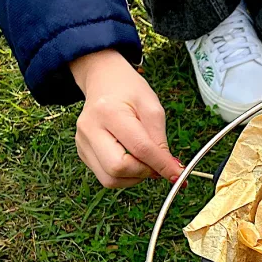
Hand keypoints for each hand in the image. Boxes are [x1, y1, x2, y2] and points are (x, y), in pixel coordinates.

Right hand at [70, 49, 183, 187]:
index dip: (161, 165)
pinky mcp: (82, 153)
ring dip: (134, 177)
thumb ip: (160, 140)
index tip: (178, 176)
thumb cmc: (130, 92)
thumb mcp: (152, 108)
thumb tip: (170, 170)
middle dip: (144, 172)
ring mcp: (82, 143)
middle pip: (118, 168)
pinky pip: (106, 177)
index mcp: (109, 112)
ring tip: (145, 161)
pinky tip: (132, 160)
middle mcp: (90, 129)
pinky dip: (124, 176)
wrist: (103, 82)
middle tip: (157, 165)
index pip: (139, 148)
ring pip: (110, 179)